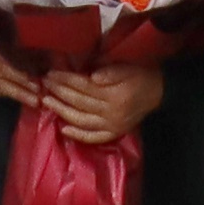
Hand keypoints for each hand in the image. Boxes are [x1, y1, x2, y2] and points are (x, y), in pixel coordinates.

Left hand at [37, 59, 164, 145]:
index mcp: (115, 94)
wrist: (160, 92)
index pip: (84, 87)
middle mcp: (112, 113)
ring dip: (62, 112)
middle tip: (44, 85)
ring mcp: (112, 125)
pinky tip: (63, 129)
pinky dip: (78, 135)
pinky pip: (93, 137)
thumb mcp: (128, 67)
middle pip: (80, 103)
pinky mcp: (115, 133)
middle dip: (59, 93)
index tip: (51, 74)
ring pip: (82, 120)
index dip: (66, 80)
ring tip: (47, 102)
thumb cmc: (141, 74)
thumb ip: (110, 71)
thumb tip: (91, 76)